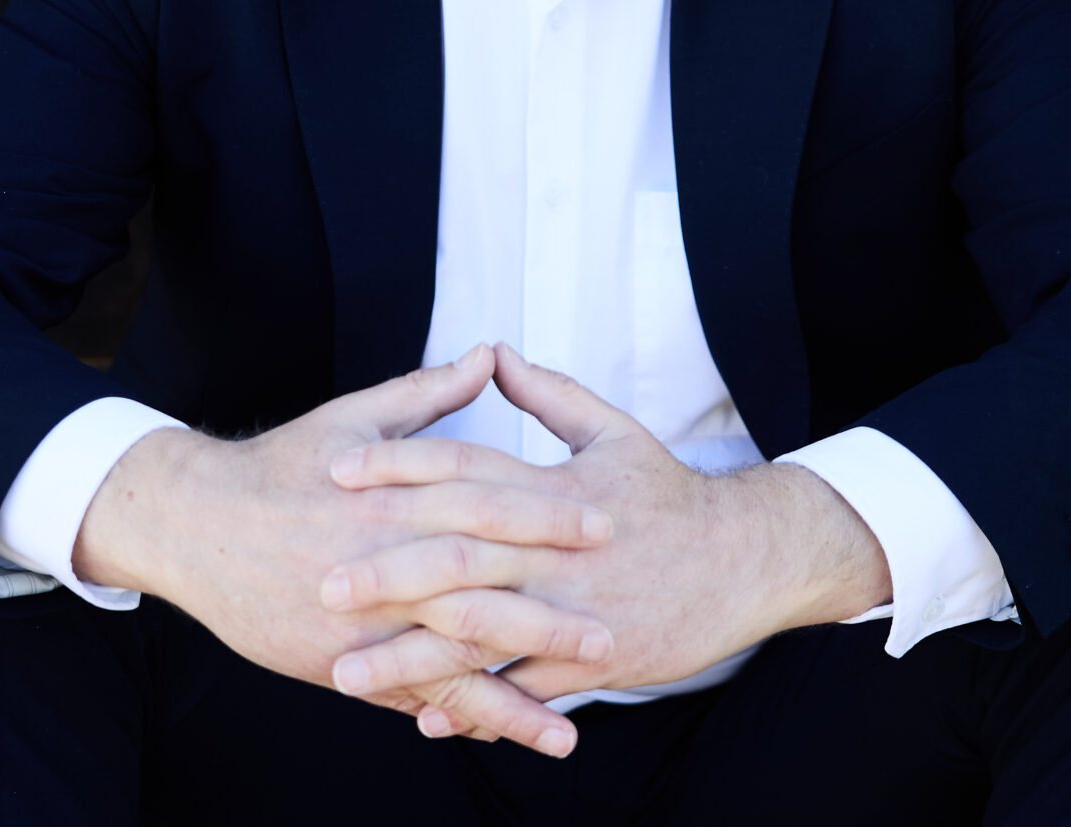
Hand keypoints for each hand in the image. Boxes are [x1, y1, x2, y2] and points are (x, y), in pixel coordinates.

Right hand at [71, 345, 613, 752]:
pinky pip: (407, 696)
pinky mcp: (340, 663)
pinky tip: (499, 739)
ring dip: (510, 694)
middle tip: (610, 631)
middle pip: (477, 593)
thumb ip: (429, 393)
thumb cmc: (282, 464)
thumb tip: (489, 354)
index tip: (605, 522)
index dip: (547, 515)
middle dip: (544, 617)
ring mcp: (362, 623)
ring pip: (446, 663)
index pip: (485, 505)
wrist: (195, 524)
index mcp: (394, 497)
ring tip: (570, 727)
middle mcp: (383, 563)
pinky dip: (454, 718)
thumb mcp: (355, 417)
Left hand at [324, 344, 890, 720]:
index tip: (338, 469)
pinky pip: (525, 689)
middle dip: (388, 573)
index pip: (465, 468)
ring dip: (413, 657)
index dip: (400, 465)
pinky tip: (424, 718)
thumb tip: (491, 352)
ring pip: (483, 634)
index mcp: (555, 489)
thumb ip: (548, 394)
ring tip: (348, 672)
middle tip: (324, 585)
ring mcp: (575, 610)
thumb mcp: (613, 432)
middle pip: (460, 557)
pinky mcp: (596, 660)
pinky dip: (476, 704)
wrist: (747, 560)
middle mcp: (559, 550)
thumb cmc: (671, 495)